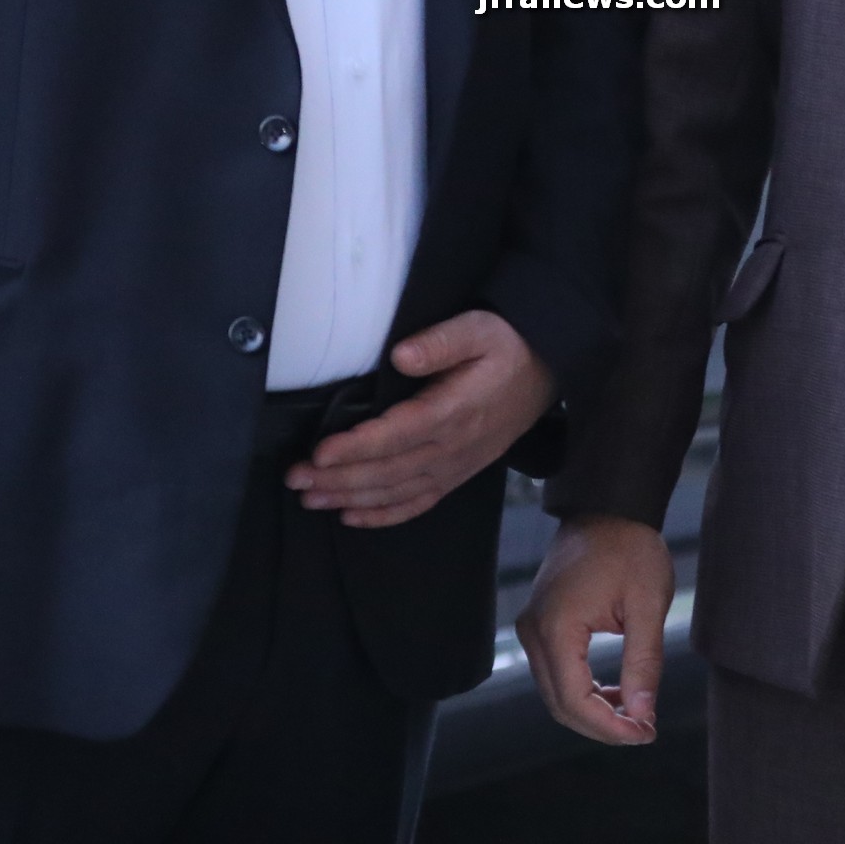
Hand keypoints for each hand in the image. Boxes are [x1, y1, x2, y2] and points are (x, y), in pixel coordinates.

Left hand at [290, 309, 554, 528]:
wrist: (549, 367)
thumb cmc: (508, 344)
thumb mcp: (478, 329)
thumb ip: (440, 342)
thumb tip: (400, 356)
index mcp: (455, 411)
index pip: (396, 436)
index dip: (356, 448)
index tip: (319, 452)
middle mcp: (454, 446)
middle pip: (388, 471)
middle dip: (338, 478)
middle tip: (295, 479)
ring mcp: (457, 465)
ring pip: (397, 491)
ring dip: (351, 498)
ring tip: (309, 499)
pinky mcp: (459, 472)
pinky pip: (419, 502)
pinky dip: (384, 515)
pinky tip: (351, 516)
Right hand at [517, 514, 672, 744]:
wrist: (608, 506)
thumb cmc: (630, 548)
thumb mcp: (648, 605)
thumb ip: (643, 662)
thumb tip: (642, 714)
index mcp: (557, 628)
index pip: (574, 701)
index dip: (610, 728)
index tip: (646, 731)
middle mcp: (534, 630)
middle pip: (560, 704)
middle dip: (602, 726)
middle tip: (644, 729)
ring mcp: (532, 626)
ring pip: (554, 692)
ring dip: (592, 710)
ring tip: (635, 712)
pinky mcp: (539, 622)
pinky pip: (554, 672)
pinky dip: (582, 690)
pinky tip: (615, 692)